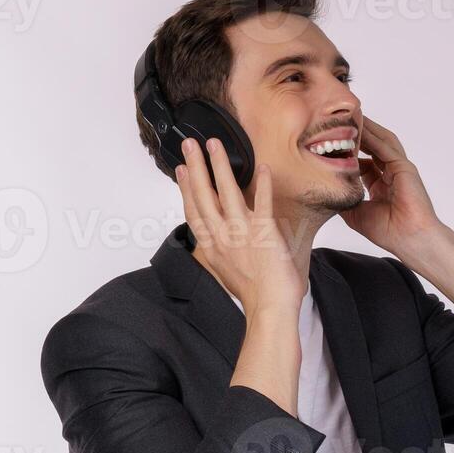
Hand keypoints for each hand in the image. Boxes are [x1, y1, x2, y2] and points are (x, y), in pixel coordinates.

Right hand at [176, 136, 305, 312]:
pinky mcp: (263, 232)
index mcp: (211, 247)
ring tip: (214, 144)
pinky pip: (262, 202)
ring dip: (220, 165)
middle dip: (196, 166)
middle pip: (203, 195)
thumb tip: (220, 237)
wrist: (270, 308)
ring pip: (226, 192)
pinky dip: (262, 184)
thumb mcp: (227, 270)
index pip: (193, 211)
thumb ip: (222, 250)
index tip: (183, 170)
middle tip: (190, 144)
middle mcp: (221, 237)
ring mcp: (241, 233)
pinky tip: (261, 167)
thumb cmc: (253, 293)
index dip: (186, 188)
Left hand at [339, 115, 444, 253]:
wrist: (410, 239)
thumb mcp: (356, 213)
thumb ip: (344, 198)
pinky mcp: (404, 167)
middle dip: (357, 133)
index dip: (347, 151)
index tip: (329, 143)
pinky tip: (359, 128)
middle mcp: (391, 172)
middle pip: (372, 146)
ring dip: (366, 128)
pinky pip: (385, 146)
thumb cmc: (389, 231)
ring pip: (380, 141)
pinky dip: (372, 136)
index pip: (363, 160)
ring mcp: (399, 168)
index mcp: (381, 184)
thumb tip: (325, 190)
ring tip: (349, 116)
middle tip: (339, 120)